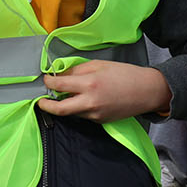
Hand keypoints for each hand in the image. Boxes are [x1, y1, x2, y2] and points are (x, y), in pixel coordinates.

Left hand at [37, 60, 171, 121]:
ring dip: (64, 105)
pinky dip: (78, 108)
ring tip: (64, 96)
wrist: (146, 91)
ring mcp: (95, 114)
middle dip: (46, 106)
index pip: (59, 85)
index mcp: (89, 84)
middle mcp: (90, 102)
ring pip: (71, 112)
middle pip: (60, 109)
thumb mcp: (98, 64)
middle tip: (40, 101)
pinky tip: (83, 100)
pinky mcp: (100, 121)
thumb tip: (61, 75)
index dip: (48, 82)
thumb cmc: (124, 74)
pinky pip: (83, 115)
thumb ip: (77, 70)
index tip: (45, 79)